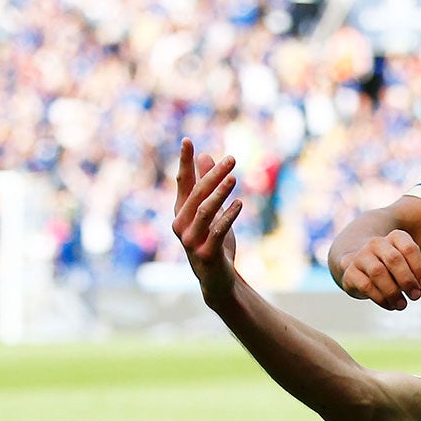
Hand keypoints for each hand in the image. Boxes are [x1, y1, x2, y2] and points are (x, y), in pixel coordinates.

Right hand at [174, 140, 241, 292]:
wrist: (217, 280)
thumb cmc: (213, 243)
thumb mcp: (211, 212)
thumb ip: (206, 185)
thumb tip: (206, 155)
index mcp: (181, 212)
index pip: (182, 182)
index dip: (184, 161)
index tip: (187, 140)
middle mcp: (181, 224)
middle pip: (196, 193)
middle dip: (213, 174)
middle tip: (231, 159)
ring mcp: (191, 241)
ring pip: (205, 211)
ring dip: (220, 193)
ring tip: (233, 178)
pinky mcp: (206, 254)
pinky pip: (217, 231)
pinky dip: (229, 217)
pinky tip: (240, 204)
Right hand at [336, 229, 420, 309]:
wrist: (359, 264)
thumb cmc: (392, 266)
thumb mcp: (410, 264)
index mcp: (394, 237)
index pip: (409, 248)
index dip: (420, 267)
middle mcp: (376, 243)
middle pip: (394, 259)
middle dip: (407, 280)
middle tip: (416, 296)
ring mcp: (361, 256)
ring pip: (378, 272)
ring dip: (393, 291)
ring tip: (403, 305)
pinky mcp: (350, 272)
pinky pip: (365, 285)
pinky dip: (380, 298)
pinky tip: (390, 305)